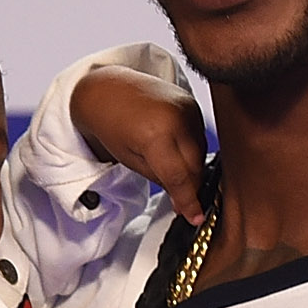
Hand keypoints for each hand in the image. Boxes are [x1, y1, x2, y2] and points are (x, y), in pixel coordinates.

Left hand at [71, 66, 211, 224]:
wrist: (107, 89)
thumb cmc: (111, 125)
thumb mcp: (130, 160)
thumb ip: (159, 179)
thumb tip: (181, 196)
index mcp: (155, 136)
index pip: (180, 178)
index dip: (189, 201)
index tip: (195, 217)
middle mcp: (176, 119)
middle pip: (195, 167)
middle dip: (189, 187)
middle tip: (181, 202)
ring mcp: (187, 108)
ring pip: (201, 153)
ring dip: (191, 169)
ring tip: (170, 170)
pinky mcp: (192, 103)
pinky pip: (200, 136)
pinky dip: (192, 150)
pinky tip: (175, 151)